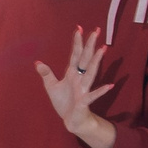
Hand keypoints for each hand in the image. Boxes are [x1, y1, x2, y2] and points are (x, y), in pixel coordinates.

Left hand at [35, 29, 116, 147]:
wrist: (70, 120)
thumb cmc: (64, 103)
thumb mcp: (51, 87)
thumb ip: (46, 74)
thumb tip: (37, 62)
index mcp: (72, 74)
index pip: (75, 55)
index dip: (77, 42)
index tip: (79, 28)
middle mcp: (79, 78)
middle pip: (85, 59)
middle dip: (90, 45)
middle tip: (96, 30)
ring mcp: (83, 89)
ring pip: (91, 72)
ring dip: (96, 61)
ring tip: (103, 49)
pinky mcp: (84, 101)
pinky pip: (93, 95)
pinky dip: (100, 91)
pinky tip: (110, 85)